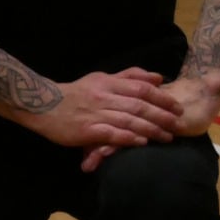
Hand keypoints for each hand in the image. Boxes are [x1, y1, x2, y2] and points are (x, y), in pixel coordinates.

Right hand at [84, 70, 219, 172]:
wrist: (41, 105)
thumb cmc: (75, 94)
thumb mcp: (100, 79)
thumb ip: (129, 77)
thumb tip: (157, 78)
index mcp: (107, 83)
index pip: (141, 88)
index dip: (162, 98)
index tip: (177, 107)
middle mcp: (102, 97)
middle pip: (139, 106)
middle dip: (162, 116)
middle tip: (177, 124)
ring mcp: (94, 114)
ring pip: (129, 121)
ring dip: (151, 130)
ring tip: (166, 137)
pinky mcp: (86, 130)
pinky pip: (112, 134)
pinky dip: (129, 138)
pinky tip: (141, 142)